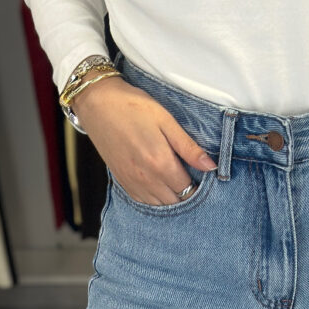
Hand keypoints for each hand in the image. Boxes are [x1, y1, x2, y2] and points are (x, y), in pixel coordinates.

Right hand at [72, 75, 217, 204]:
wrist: (98, 104)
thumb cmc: (133, 107)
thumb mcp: (166, 121)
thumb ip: (189, 148)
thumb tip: (211, 167)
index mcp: (160, 164)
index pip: (188, 189)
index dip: (198, 184)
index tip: (201, 175)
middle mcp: (146, 179)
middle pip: (176, 201)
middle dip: (186, 193)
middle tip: (189, 175)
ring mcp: (132, 183)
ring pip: (161, 205)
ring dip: (171, 197)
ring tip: (174, 179)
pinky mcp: (123, 182)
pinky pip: (144, 202)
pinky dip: (156, 198)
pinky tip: (159, 183)